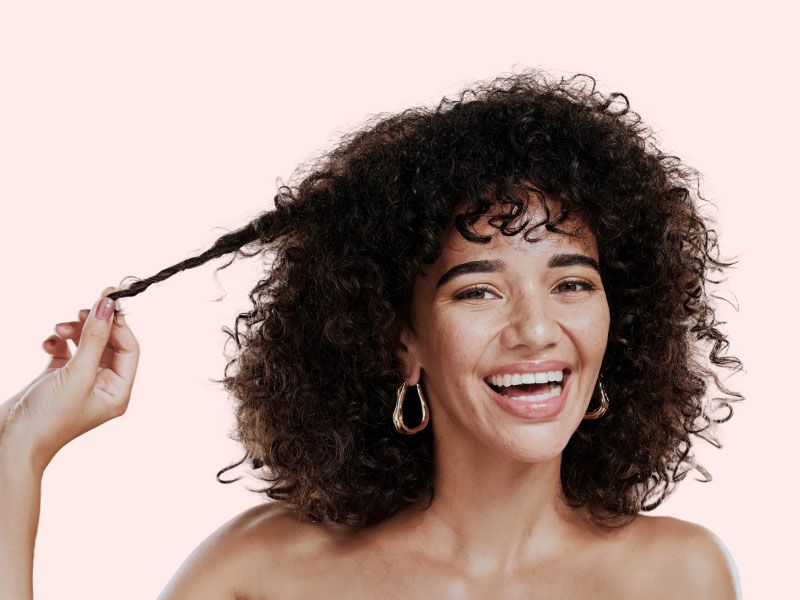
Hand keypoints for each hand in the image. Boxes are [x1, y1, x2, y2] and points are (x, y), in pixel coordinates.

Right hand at [0, 286, 139, 472]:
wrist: (11, 443)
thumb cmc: (49, 418)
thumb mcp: (77, 373)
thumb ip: (95, 337)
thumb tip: (109, 305)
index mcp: (118, 391)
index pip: (130, 349)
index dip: (119, 324)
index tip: (107, 299)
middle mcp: (103, 387)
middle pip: (109, 344)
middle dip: (95, 326)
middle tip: (81, 311)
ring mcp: (80, 382)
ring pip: (86, 344)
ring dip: (74, 331)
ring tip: (59, 328)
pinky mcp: (57, 378)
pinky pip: (65, 351)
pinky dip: (58, 342)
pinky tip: (48, 343)